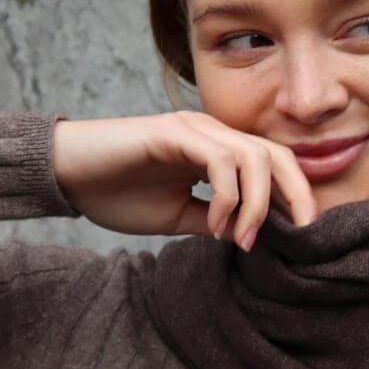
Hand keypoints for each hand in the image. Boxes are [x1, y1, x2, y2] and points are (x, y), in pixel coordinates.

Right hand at [51, 112, 316, 246]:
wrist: (66, 175)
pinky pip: (219, 159)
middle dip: (297, 196)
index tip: (302, 238)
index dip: (295, 198)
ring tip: (243, 239)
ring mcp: (195, 129)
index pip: (275, 166)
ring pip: (254, 156)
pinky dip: (227, 196)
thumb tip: (249, 237)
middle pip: (277, 155)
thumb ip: (214, 220)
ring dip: (257, 203)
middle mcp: (213, 133)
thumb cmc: (116, 193)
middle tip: (300, 236)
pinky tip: (214, 225)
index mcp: (217, 151)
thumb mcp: (176, 217)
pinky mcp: (173, 132)